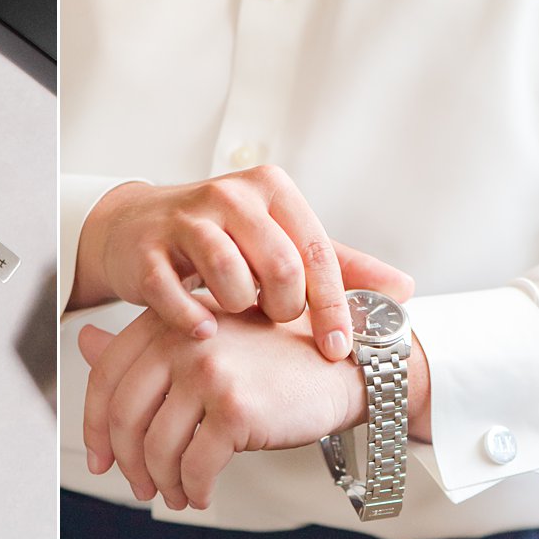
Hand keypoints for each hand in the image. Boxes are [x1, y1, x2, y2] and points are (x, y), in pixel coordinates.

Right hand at [69, 167, 413, 359]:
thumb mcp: (280, 242)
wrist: (134, 227)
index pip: (316, 252)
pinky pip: (174, 294)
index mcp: (270, 189)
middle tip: (272, 319)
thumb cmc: (218, 239)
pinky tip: (202, 330)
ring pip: (229, 276)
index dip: (332, 307)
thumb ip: (339, 265)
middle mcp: (229, 194)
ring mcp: (183, 219)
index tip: (336, 349)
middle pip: (280, 265)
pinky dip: (193, 320)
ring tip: (234, 313)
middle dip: (283, 308)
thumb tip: (404, 289)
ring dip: (239, 309)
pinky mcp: (143, 249)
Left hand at [78, 304, 431, 509]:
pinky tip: (202, 494)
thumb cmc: (274, 353)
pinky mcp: (235, 410)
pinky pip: (195, 466)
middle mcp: (182, 341)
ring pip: (158, 448)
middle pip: (126, 418)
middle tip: (139, 487)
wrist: (347, 361)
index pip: (106, 378)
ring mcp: (208, 374)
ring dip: (163, 482)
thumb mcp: (206, 337)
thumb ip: (144, 344)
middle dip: (127, 463)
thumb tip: (83, 343)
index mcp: (167, 321)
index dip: (96, 426)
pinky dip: (194, 489)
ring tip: (176, 494)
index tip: (99, 459)